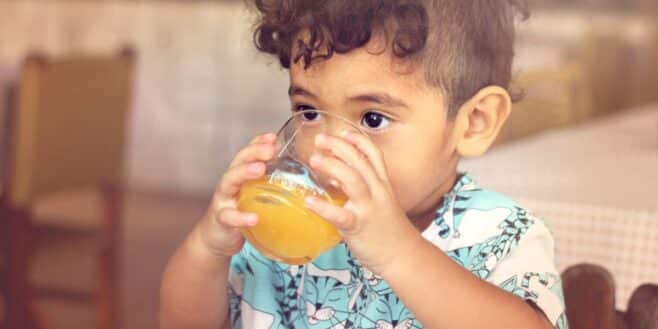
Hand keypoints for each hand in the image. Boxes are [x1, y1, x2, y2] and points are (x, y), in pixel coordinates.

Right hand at [196, 133, 276, 257]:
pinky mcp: (221, 220)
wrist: (218, 238)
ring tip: (260, 169)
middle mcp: (230, 183)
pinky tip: (253, 218)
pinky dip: (241, 217)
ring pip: (229, 181)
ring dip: (245, 172)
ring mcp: (223, 200)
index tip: (273, 137)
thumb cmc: (241, 212)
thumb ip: (270, 185)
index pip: (248, 154)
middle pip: (238, 161)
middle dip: (254, 152)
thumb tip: (302, 179)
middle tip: (270, 150)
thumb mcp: (255, 195)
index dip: (258, 143)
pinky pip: (229, 217)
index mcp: (240, 176)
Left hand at [305, 132, 419, 273]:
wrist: (404, 256)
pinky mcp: (358, 227)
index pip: (373, 155)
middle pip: (360, 161)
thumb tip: (335, 175)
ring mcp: (368, 208)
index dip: (358, 140)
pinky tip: (309, 201)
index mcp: (382, 185)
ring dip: (332, 166)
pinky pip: (340, 215)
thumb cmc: (389, 231)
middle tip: (320, 140)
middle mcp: (377, 192)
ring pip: (353, 180)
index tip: (343, 132)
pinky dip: (323, 207)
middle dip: (339, 147)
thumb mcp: (381, 203)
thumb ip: (361, 187)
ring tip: (314, 159)